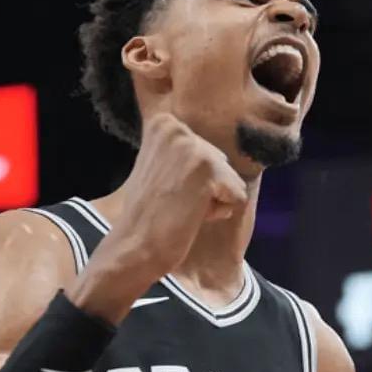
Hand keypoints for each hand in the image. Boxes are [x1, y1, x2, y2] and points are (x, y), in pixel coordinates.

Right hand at [65, 112, 247, 323]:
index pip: (206, 150)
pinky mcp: (209, 170)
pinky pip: (238, 196)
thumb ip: (180, 152)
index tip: (166, 189)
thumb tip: (210, 145)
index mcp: (164, 124)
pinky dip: (219, 212)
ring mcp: (194, 147)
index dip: (193, 177)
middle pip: (221, 163)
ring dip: (213, 200)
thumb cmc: (148, 213)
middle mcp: (178, 129)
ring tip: (181, 208)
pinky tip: (191, 216)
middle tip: (173, 201)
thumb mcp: (157, 165)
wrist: (133, 247)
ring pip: (231, 179)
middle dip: (206, 186)